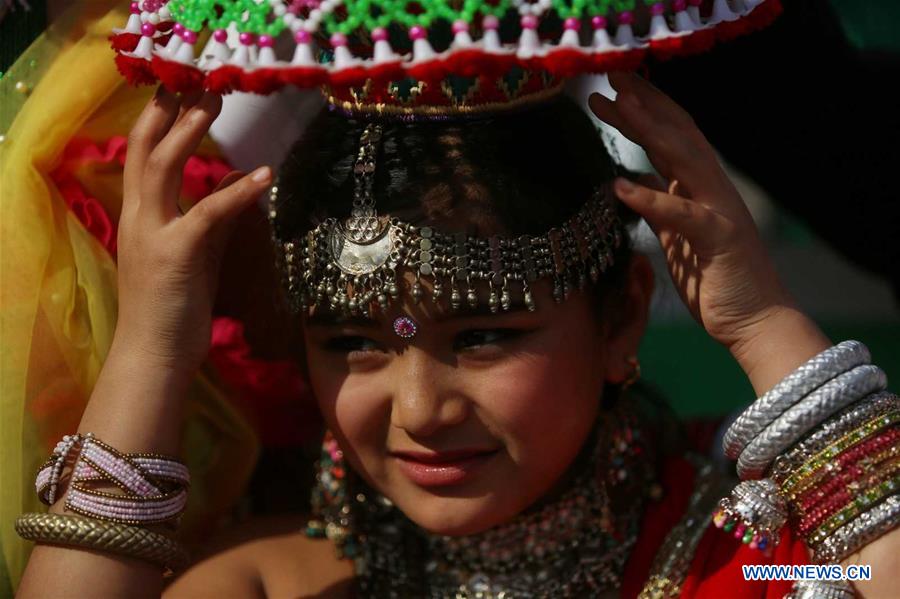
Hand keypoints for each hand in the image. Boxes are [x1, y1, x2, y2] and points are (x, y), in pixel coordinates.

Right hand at [115, 86, 271, 377]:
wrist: (154, 356)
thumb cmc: (173, 309)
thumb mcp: (193, 256)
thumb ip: (211, 220)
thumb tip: (237, 186)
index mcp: (139, 218)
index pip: (140, 157)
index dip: (157, 121)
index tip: (178, 91)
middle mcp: (139, 219)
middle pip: (145, 150)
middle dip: (170, 111)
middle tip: (199, 82)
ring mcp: (154, 235)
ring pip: (163, 168)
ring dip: (189, 131)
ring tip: (214, 102)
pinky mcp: (177, 255)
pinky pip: (208, 213)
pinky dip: (237, 191)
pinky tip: (264, 175)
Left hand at [588, 72, 793, 353]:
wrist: (757, 322)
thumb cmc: (717, 281)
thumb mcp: (679, 238)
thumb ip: (660, 208)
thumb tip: (634, 183)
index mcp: (701, 189)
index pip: (672, 137)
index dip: (645, 110)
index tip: (613, 88)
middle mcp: (713, 190)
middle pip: (677, 133)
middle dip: (645, 102)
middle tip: (610, 75)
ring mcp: (720, 210)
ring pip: (684, 158)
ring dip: (648, 130)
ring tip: (616, 105)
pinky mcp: (718, 239)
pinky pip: (681, 214)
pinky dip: (650, 199)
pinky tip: (619, 186)